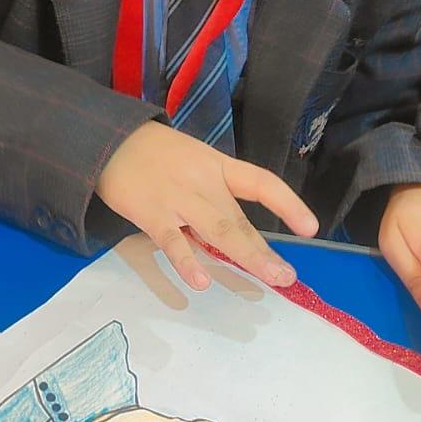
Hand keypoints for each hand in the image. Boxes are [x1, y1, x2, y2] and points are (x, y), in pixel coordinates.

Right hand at [96, 121, 317, 290]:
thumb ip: (212, 197)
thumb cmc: (155, 155)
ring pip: (217, 230)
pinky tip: (201, 282)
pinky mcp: (151, 213)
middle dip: (264, 250)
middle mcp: (204, 182)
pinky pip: (172, 241)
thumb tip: (233, 238)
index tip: (311, 227)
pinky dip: (186, 262)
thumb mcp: (192, 163)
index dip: (288, 204)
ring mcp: (178, 198)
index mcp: (218, 166)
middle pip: (239, 218)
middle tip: (287, 277)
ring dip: (246, 256)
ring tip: (269, 278)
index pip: (261, 183)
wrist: (109, 139)